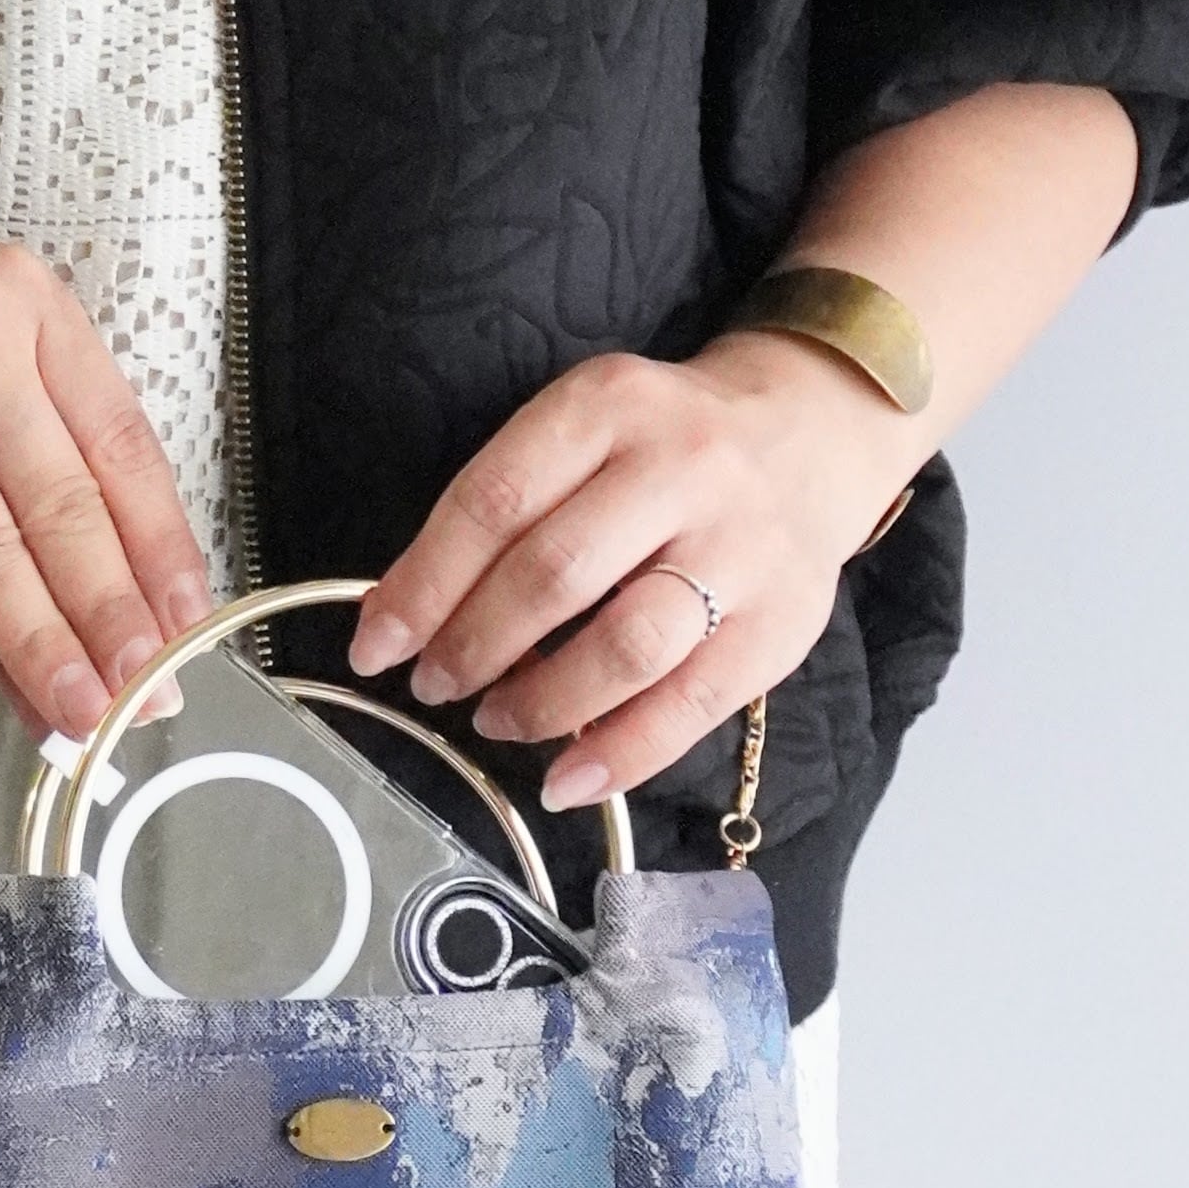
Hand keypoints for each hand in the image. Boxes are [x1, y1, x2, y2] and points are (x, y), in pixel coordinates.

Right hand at [0, 201, 214, 731]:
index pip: (120, 444)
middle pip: (64, 510)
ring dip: (36, 652)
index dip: (162, 546)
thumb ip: (31, 418)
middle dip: (112, 621)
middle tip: (146, 698)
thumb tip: (103, 570)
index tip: (189, 621)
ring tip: (73, 718)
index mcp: (22, 304)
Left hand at [346, 334, 915, 805]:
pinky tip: (567, 781)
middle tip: (437, 686)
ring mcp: (740, 548)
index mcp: (609, 406)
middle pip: (554, 576)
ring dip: (541, 703)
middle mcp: (682, 468)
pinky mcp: (782, 623)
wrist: (811, 434)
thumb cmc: (664, 451)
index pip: (494, 502)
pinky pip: (689, 707)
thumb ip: (505, 510)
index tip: (377, 645)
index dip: (423, 584)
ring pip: (625, 646)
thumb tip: (403, 619)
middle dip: (474, 647)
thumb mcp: (583, 434)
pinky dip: (618, 756)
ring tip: (497, 721)